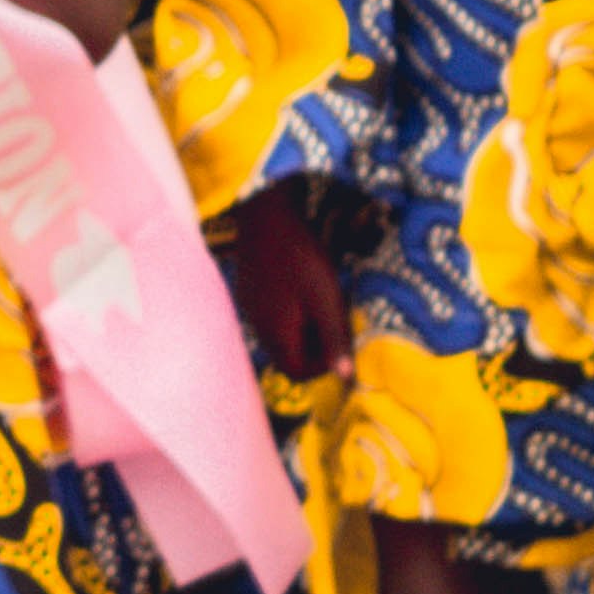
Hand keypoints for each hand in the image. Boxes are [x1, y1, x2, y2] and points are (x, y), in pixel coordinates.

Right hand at [220, 185, 351, 381]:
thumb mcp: (326, 299)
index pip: (296, 372)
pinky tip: (299, 288)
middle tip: (334, 322)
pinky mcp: (247, 289)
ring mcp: (249, 306)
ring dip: (302, 329)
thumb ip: (334, 340)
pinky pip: (269, 315)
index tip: (340, 344)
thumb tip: (346, 380)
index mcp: (276, 332)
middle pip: (286, 355)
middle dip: (313, 347)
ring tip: (320, 304)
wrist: (264, 214)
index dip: (321, 367)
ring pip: (278, 335)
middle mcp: (257, 325)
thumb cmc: (300, 257)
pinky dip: (288, 313)